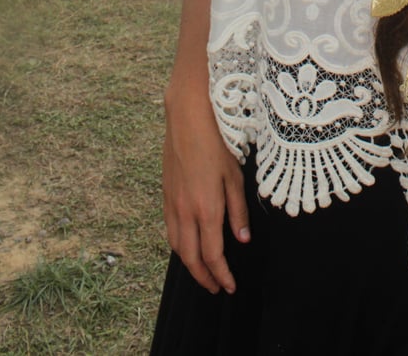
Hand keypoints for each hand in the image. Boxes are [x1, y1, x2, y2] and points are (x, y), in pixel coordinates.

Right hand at [162, 83, 249, 293]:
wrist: (188, 120)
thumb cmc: (216, 144)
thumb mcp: (235, 176)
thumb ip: (238, 211)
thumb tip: (242, 239)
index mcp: (206, 209)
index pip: (213, 255)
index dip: (221, 275)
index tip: (230, 286)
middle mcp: (186, 212)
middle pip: (191, 258)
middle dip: (204, 278)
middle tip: (216, 288)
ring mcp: (172, 205)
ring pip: (177, 247)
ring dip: (190, 265)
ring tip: (203, 273)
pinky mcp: (165, 196)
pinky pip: (170, 231)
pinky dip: (179, 246)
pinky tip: (188, 246)